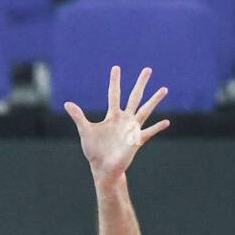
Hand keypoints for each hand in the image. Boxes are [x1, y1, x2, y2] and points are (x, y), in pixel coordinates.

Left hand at [64, 66, 168, 183]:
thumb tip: (67, 103)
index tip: (116, 67)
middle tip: (147, 69)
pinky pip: (148, 133)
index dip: (115, 81)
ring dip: (154, 100)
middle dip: (140, 84)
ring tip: (164, 89)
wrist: (102, 167)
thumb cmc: (94, 150)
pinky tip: (166, 122)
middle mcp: (124, 119)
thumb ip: (78, 117)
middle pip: (134, 97)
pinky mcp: (136, 141)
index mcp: (112, 116)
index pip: (114, 94)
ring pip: (145, 111)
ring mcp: (132, 129)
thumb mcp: (85, 131)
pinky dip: (157, 128)